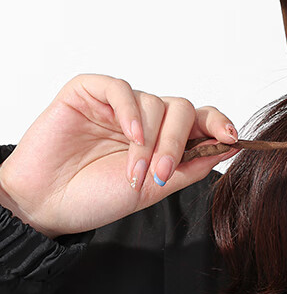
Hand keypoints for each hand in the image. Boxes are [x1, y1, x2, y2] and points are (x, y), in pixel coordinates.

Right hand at [0, 73, 240, 238]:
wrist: (48, 205)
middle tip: (162, 172)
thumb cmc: (95, 197)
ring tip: (133, 171)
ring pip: (153, 102)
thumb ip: (190, 167)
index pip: (199, 119)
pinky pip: (120, 88)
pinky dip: (130, 110)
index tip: (231, 137)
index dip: (218, 123)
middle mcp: (143, 118)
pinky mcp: (87, 92)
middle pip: (181, 109)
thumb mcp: (154, 190)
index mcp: (162, 138)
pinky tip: (129, 135)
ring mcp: (116, 104)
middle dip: (177, 141)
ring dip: (149, 140)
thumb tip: (229, 148)